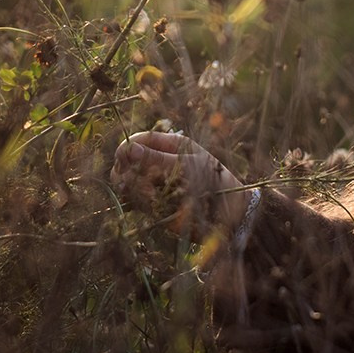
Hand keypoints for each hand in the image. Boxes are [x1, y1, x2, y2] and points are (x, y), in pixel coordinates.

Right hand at [111, 131, 248, 239]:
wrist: (231, 211)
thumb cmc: (215, 181)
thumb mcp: (188, 166)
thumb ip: (158, 159)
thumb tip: (129, 149)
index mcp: (169, 145)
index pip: (136, 141)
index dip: (125, 151)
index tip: (122, 162)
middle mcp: (158, 162)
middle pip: (126, 163)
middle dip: (126, 173)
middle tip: (134, 184)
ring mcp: (156, 182)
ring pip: (128, 183)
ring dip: (134, 190)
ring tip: (153, 197)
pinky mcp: (156, 202)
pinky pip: (137, 201)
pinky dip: (141, 204)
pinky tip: (155, 206)